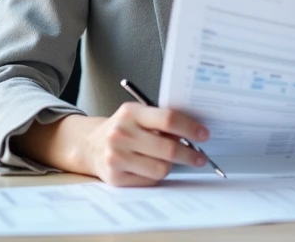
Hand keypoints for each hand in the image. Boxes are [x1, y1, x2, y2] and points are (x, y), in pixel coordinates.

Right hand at [78, 103, 211, 185]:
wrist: (90, 145)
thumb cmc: (123, 129)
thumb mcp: (138, 115)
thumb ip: (161, 121)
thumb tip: (193, 134)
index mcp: (131, 113)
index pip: (168, 119)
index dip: (190, 128)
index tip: (204, 134)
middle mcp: (122, 134)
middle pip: (168, 149)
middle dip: (190, 154)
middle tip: (200, 157)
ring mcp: (117, 157)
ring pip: (161, 168)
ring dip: (172, 166)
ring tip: (171, 161)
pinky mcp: (116, 177)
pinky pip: (150, 181)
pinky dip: (156, 176)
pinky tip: (152, 168)